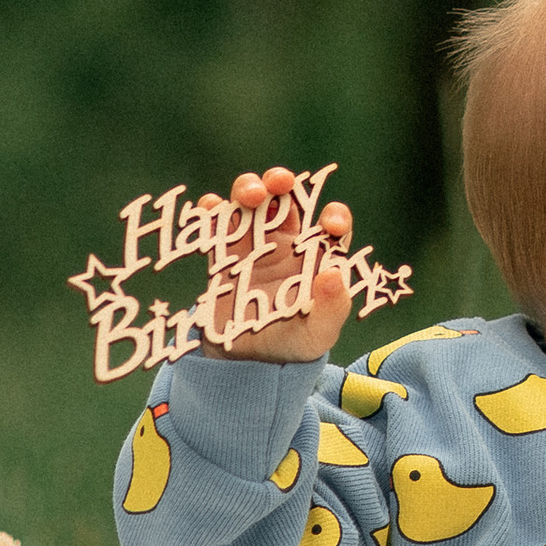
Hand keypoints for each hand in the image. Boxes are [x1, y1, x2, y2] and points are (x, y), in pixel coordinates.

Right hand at [203, 164, 354, 365]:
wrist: (248, 363)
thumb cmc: (293, 343)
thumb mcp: (318, 333)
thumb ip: (331, 307)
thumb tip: (334, 273)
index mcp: (316, 255)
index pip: (331, 224)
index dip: (334, 216)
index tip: (331, 225)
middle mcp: (287, 242)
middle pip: (286, 199)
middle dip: (282, 183)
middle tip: (279, 182)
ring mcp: (253, 245)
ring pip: (251, 202)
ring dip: (249, 187)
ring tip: (250, 194)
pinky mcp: (224, 255)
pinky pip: (216, 225)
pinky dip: (211, 210)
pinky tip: (210, 208)